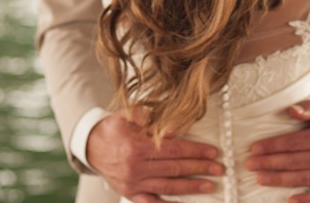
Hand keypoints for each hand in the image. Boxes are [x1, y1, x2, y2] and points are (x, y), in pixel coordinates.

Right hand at [86, 110, 223, 202]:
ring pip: (167, 186)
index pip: (174, 149)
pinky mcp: (130, 193)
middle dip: (199, 168)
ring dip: (191, 187)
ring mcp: (133, 183)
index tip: (212, 151)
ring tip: (209, 186)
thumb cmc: (112, 129)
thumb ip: (148, 118)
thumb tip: (174, 127)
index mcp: (137, 146)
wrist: (90, 146)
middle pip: (174, 168)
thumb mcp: (126, 115)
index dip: (195, 150)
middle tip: (218, 168)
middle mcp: (136, 167)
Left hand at [246, 94, 309, 202]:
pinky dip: (306, 200)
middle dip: (269, 164)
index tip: (254, 149)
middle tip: (250, 165)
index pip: (293, 143)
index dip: (272, 146)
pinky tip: (289, 200)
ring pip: (303, 178)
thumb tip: (292, 111)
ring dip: (279, 180)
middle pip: (294, 162)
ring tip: (260, 179)